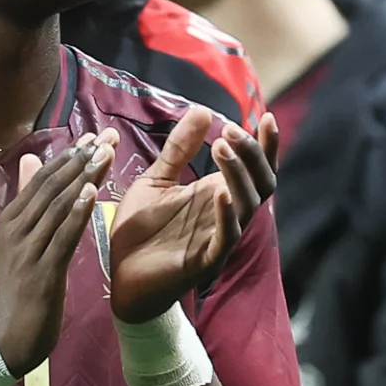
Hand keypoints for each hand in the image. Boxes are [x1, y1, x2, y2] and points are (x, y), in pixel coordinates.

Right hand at [0, 138, 108, 373]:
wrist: (2, 340)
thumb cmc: (16, 293)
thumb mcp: (19, 242)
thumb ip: (28, 203)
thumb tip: (28, 160)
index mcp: (11, 220)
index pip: (42, 179)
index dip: (68, 155)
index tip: (92, 135)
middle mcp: (16, 229)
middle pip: (52, 186)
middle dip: (81, 158)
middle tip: (107, 135)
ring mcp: (28, 250)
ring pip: (59, 206)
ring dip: (83, 177)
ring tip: (105, 152)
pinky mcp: (42, 273)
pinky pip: (62, 237)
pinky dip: (76, 213)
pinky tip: (91, 193)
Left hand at [106, 107, 272, 320]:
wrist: (119, 276)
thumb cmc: (141, 230)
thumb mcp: (157, 179)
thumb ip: (179, 148)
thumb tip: (203, 109)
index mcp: (217, 193)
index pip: (255, 167)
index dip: (265, 145)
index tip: (264, 116)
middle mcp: (225, 214)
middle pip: (261, 182)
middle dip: (253, 154)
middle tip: (231, 129)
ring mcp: (218, 238)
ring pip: (248, 205)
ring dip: (238, 175)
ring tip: (222, 146)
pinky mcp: (205, 261)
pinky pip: (226, 238)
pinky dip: (227, 216)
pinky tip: (220, 193)